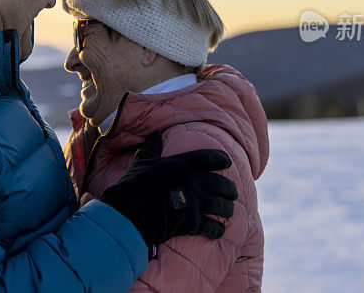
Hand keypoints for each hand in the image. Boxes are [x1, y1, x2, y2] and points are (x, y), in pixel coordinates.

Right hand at [100, 130, 237, 248]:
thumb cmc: (134, 186)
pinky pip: (212, 226)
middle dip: (229, 189)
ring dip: (227, 209)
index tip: (227, 162)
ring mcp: (195, 202)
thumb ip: (151, 148)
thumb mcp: (142, 163)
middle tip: (233, 192)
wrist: (130, 213)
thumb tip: (155, 133)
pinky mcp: (193, 222)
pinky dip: (217, 229)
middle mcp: (193, 181)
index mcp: (182, 164)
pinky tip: (219, 230)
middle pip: (221, 183)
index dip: (220, 159)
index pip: (208, 158)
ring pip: (221, 205)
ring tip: (229, 210)